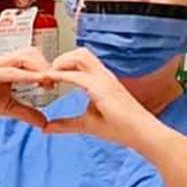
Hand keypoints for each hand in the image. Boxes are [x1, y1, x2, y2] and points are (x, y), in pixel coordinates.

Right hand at [0, 47, 52, 127]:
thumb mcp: (8, 107)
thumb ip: (26, 112)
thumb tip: (44, 121)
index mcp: (7, 66)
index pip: (32, 57)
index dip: (47, 66)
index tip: (57, 80)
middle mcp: (1, 62)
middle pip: (30, 52)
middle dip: (45, 64)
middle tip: (54, 80)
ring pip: (22, 57)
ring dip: (37, 67)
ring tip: (47, 80)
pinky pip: (8, 71)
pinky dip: (23, 75)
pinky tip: (33, 81)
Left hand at [41, 48, 165, 148]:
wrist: (141, 134)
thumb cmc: (120, 128)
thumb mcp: (86, 124)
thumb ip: (65, 124)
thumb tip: (46, 127)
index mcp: (101, 80)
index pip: (81, 60)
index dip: (63, 64)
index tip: (47, 76)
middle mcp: (103, 75)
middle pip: (80, 52)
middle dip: (60, 59)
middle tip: (47, 74)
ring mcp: (104, 80)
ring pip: (80, 56)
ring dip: (60, 63)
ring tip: (48, 75)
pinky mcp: (103, 88)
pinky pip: (78, 76)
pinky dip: (61, 75)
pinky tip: (50, 79)